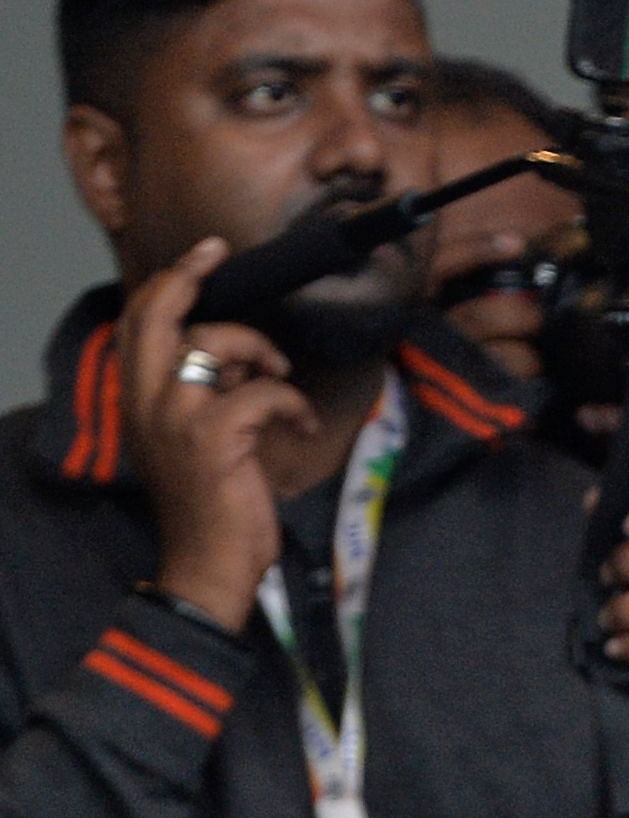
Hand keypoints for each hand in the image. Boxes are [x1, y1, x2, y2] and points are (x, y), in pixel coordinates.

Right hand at [117, 240, 307, 626]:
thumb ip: (205, 392)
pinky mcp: (214, 437)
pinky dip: (292, 403)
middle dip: (191, 277)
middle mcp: (146, 402)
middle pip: (159, 317)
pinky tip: (300, 427)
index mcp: (138, 400)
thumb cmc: (212, 502)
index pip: (139, 325)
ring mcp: (176, 417)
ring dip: (259, 351)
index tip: (204, 255)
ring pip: (215, 343)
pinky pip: (262, 391)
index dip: (169, 283)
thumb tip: (237, 355)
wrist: (207, 563)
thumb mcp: (196, 437)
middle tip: (221, 255)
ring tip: (280, 378)